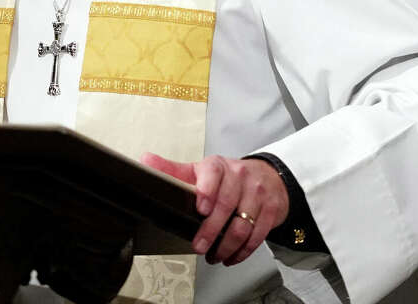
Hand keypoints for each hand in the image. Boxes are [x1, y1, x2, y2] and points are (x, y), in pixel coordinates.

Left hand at [141, 152, 288, 264]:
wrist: (266, 178)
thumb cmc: (227, 177)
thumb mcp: (199, 171)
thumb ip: (172, 170)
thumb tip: (146, 161)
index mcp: (218, 166)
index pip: (213, 174)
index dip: (207, 191)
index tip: (201, 208)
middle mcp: (239, 176)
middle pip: (227, 205)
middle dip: (211, 230)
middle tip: (199, 246)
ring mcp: (257, 193)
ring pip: (243, 224)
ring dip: (226, 246)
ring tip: (213, 255)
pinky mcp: (270, 210)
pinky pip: (258, 234)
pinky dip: (243, 251)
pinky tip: (231, 256)